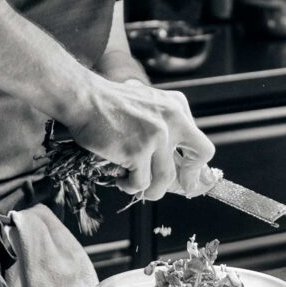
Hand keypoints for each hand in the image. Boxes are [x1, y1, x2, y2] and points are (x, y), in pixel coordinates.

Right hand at [66, 75, 214, 201]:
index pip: (201, 142)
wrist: (85, 98)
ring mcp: (157, 134)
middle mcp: (173, 118)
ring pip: (166, 179)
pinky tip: (119, 176)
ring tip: (132, 182)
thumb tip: (178, 167)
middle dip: (188, 177)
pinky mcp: (138, 150)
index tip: (187, 177)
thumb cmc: (110, 104)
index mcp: (177, 106)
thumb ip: (166, 128)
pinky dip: (129, 186)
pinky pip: (141, 184)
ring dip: (149, 188)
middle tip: (173, 188)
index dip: (195, 165)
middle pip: (200, 156)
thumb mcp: (148, 106)